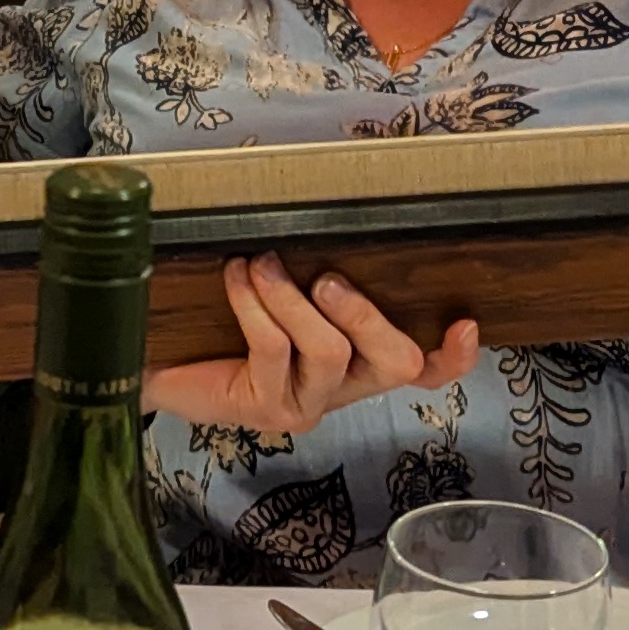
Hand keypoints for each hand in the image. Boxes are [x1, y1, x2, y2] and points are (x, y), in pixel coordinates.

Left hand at [146, 253, 479, 437]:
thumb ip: (316, 275)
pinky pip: (272, 351)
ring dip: (292, 298)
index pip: (424, 372)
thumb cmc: (226, 320)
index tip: (467, 322)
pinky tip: (236, 278)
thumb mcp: (282, 293)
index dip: (454, 357)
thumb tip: (333, 220)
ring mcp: (308, 404)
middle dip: (366, 313)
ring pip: (328, 350)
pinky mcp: (267, 409)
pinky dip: (254, 305)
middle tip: (328, 277)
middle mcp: (343, 390)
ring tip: (260, 263)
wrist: (162, 362)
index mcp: (360, 363)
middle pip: (393, 361)